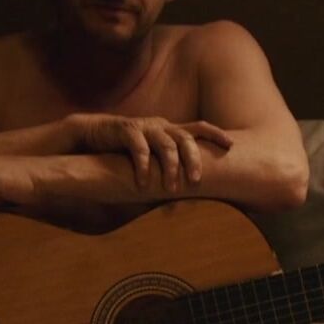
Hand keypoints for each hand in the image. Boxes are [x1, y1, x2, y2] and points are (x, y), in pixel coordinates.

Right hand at [68, 114, 232, 191]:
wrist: (92, 134)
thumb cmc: (126, 149)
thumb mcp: (151, 156)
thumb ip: (168, 167)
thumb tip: (187, 197)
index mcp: (170, 130)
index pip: (199, 127)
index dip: (215, 134)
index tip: (231, 145)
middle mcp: (161, 125)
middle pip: (186, 138)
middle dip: (194, 159)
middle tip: (196, 181)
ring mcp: (144, 127)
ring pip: (166, 144)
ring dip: (170, 168)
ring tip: (171, 188)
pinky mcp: (125, 130)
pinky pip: (139, 148)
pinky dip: (143, 166)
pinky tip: (143, 183)